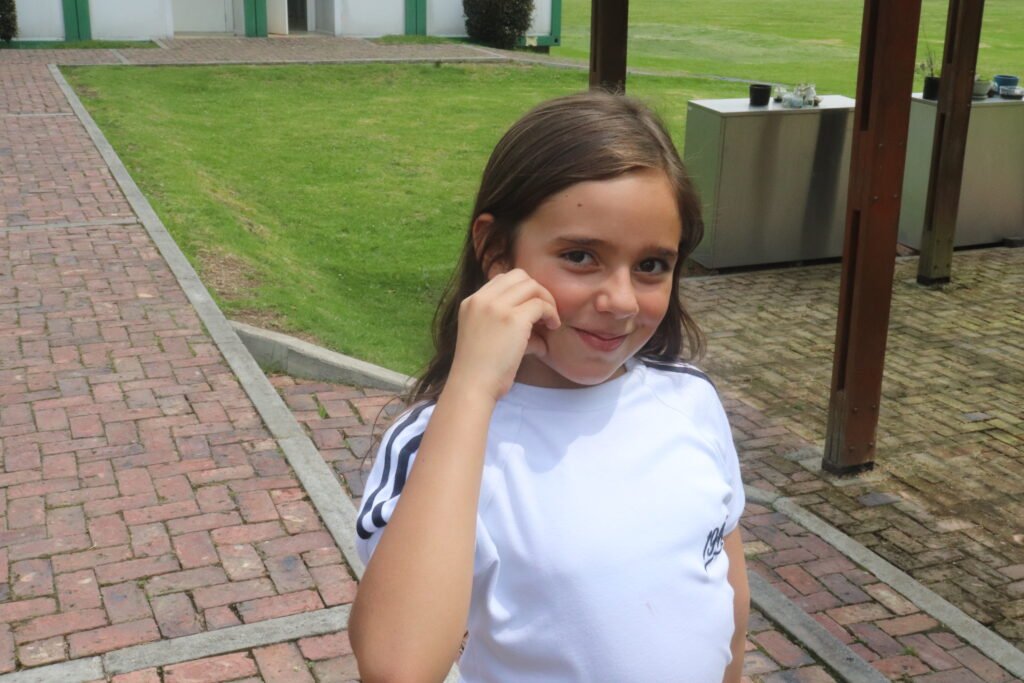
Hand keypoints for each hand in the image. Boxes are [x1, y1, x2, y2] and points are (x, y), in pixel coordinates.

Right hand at [448, 269, 560, 401]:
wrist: (472, 386)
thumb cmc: (480, 371)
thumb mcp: (485, 337)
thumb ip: (506, 324)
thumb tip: (538, 328)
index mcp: (471, 302)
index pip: (502, 279)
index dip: (521, 291)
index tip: (530, 309)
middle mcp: (482, 299)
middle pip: (519, 276)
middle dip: (537, 291)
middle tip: (544, 312)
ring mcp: (496, 307)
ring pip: (532, 286)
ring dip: (547, 301)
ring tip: (550, 321)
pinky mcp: (513, 319)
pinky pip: (540, 305)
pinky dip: (551, 314)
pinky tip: (552, 327)